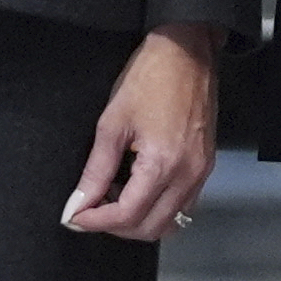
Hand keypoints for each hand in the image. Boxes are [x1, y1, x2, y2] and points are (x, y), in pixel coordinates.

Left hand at [63, 24, 220, 238]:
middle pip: (150, 229)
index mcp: (163, 163)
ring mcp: (200, 172)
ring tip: (115, 198)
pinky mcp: (205, 165)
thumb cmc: (151, 77)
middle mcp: (188, 174)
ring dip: (139, 221)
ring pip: (171, 222)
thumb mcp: (112, 123)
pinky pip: (184, 204)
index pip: (127, 215)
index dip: (95, 221)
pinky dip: (159, 208)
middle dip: (116, 226)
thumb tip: (78, 203)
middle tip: (91, 209)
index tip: (75, 216)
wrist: (187, 51)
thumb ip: (95, 170)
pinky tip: (139, 188)